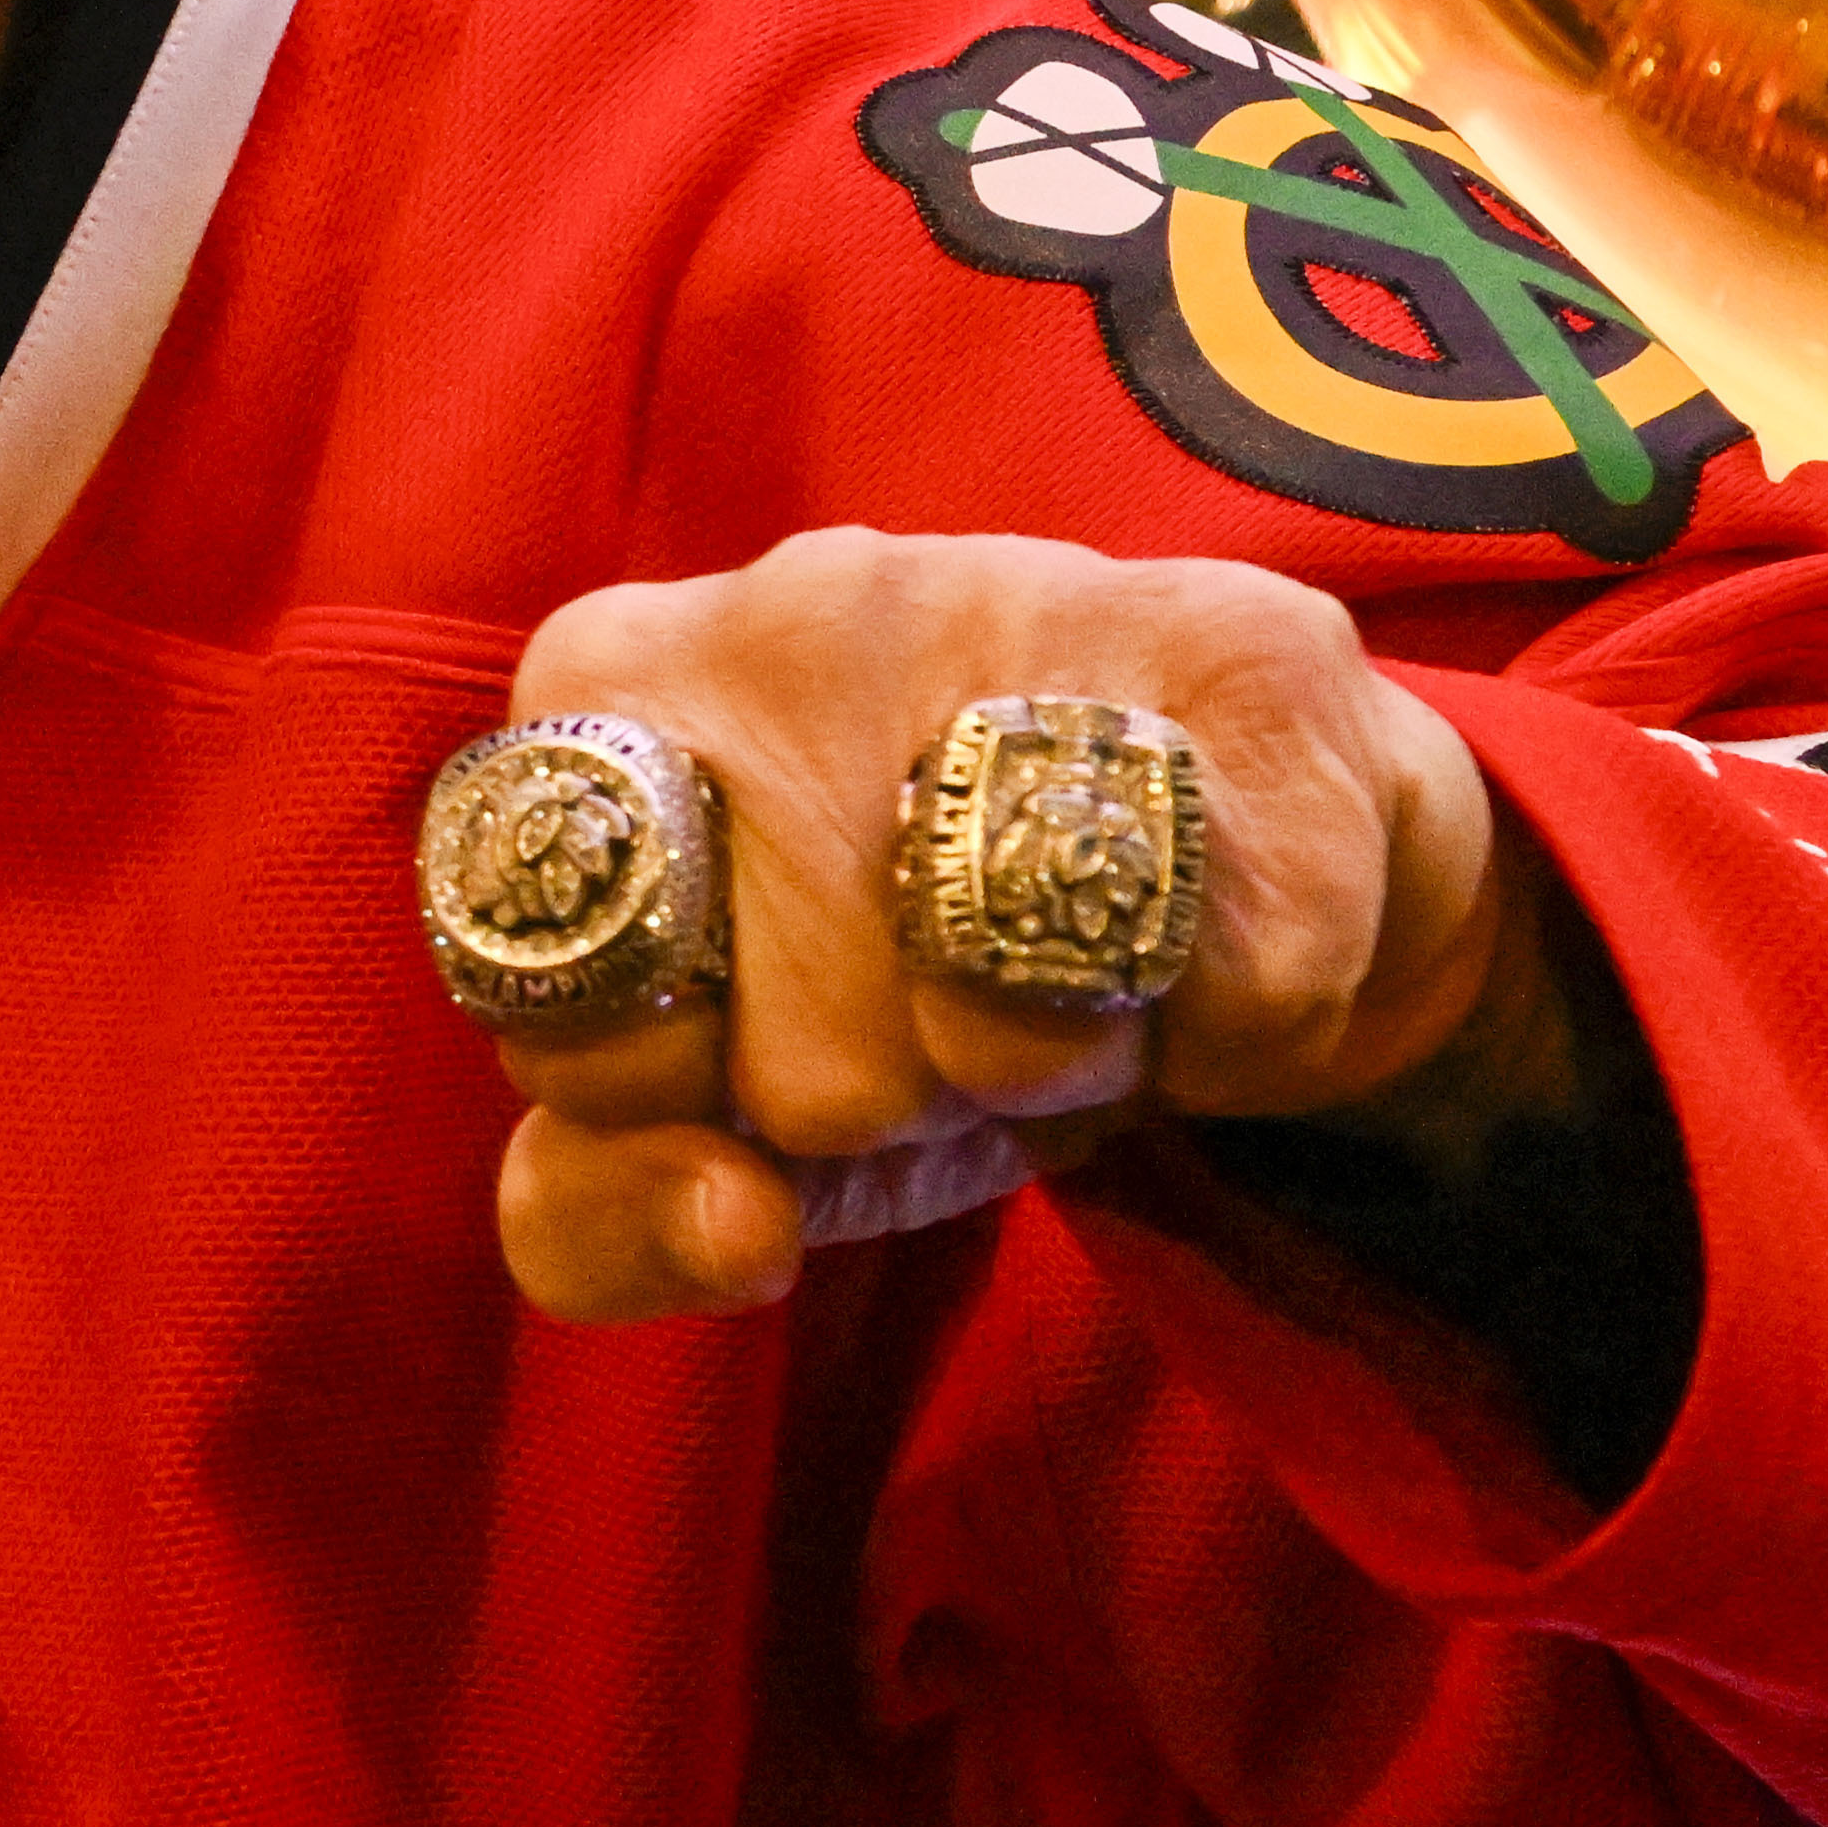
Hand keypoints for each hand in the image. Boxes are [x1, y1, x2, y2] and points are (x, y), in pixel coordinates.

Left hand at [484, 528, 1511, 1324]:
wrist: (1235, 829)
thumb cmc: (918, 965)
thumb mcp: (726, 1100)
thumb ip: (612, 1202)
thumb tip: (731, 1227)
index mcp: (615, 685)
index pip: (576, 1021)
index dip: (677, 1090)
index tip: (734, 1026)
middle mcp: (801, 605)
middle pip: (818, 1075)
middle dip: (893, 1100)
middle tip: (942, 998)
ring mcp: (1023, 599)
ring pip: (1013, 1030)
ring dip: (1065, 1069)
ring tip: (1066, 971)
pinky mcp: (1251, 649)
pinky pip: (1235, 999)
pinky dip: (1238, 1037)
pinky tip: (1205, 934)